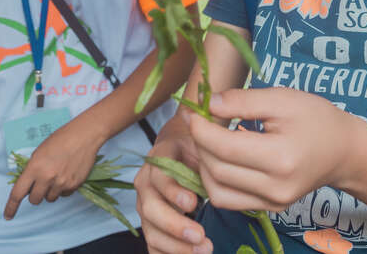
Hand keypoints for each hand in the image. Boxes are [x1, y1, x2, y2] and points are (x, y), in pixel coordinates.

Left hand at [3, 114, 106, 218]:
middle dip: (35, 194)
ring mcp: (61, 183)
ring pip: (49, 199)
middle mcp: (47, 178)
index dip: (11, 207)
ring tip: (56, 175)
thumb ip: (32, 170)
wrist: (83, 136)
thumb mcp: (39, 152)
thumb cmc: (60, 140)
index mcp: (34, 168)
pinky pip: (63, 195)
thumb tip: (28, 185)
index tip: (7, 216)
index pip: (18, 193)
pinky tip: (66, 174)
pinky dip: (62, 189)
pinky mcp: (73, 185)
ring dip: (49, 191)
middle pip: (34, 200)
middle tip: (40, 183)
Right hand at [134, 113, 211, 253]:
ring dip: (174, 245)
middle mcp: (146, 182)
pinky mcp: (151, 222)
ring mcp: (146, 204)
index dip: (173, 191)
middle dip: (175, 226)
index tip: (193, 203)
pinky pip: (152, 243)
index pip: (160, 177)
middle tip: (201, 237)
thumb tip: (220, 125)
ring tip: (204, 249)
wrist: (180, 147)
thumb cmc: (196, 144)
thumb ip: (210, 134)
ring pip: (151, 229)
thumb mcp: (202, 136)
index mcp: (160, 158)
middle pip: (151, 208)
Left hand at [188, 88, 366, 212]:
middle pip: (216, 171)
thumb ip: (243, 101)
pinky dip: (216, 179)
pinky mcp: (270, 208)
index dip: (200, 129)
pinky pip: (229, 200)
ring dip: (203, 165)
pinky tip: (219, 156)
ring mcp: (273, 203)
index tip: (192, 110)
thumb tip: (208, 103)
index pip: (224, 148)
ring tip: (207, 139)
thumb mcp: (282, 98)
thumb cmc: (315, 118)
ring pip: (217, 192)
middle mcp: (276, 188)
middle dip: (199, 144)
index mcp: (281, 158)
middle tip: (197, 121)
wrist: (344, 151)